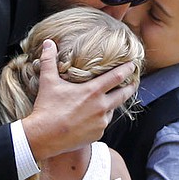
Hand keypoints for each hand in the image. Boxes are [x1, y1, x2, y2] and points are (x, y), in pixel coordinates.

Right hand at [23, 39, 137, 160]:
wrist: (43, 136)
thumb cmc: (46, 108)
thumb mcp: (48, 82)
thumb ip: (49, 60)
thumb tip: (49, 43)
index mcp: (92, 91)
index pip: (117, 77)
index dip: (127, 69)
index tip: (133, 64)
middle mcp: (101, 106)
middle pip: (123, 94)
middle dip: (131, 87)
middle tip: (134, 82)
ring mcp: (100, 122)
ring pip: (112, 110)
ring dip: (111, 105)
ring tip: (106, 101)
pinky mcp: (97, 134)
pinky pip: (102, 124)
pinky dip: (99, 119)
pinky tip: (91, 118)